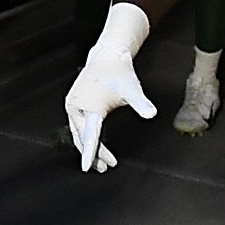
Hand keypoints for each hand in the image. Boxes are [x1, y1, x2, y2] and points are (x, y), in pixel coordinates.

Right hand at [64, 4, 154, 172]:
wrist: (107, 57)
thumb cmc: (120, 73)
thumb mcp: (132, 90)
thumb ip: (141, 103)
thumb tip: (152, 114)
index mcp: (90, 106)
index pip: (90, 135)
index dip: (89, 152)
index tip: (86, 167)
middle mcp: (77, 106)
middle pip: (83, 137)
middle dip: (94, 154)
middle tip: (106, 167)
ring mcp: (72, 105)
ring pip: (79, 133)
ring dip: (89, 148)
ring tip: (102, 162)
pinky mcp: (73, 104)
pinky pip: (78, 126)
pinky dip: (86, 137)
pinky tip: (95, 144)